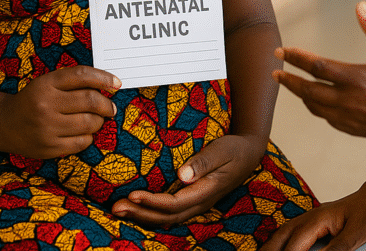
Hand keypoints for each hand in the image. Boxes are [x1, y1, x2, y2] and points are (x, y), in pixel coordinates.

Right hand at [0, 65, 119, 158]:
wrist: (3, 124)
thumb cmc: (33, 100)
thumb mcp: (47, 83)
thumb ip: (74, 81)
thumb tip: (110, 85)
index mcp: (45, 84)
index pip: (82, 75)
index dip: (104, 78)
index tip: (117, 84)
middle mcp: (45, 105)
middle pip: (91, 101)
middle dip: (106, 105)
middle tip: (110, 108)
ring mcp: (47, 128)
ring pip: (90, 123)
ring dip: (99, 121)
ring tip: (95, 119)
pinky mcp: (50, 148)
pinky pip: (82, 142)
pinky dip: (88, 136)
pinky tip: (82, 132)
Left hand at [111, 133, 267, 226]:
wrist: (249, 153)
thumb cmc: (235, 148)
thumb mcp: (222, 150)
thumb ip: (203, 162)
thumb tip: (182, 175)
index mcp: (207, 191)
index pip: (175, 204)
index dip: (153, 202)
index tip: (133, 195)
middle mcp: (200, 202)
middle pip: (167, 216)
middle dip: (141, 214)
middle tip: (116, 208)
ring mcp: (197, 203)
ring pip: (167, 217)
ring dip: (142, 216)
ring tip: (119, 209)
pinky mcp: (193, 198)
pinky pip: (170, 212)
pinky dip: (151, 213)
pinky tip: (137, 208)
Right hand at [260, 191, 365, 250]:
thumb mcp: (356, 233)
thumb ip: (338, 248)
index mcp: (316, 220)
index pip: (294, 246)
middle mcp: (306, 218)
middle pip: (280, 238)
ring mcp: (306, 219)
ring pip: (280, 234)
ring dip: (270, 248)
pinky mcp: (310, 223)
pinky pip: (287, 232)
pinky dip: (277, 242)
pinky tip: (275, 248)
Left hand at [273, 1, 365, 143]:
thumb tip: (361, 6)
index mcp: (356, 78)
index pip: (316, 66)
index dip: (295, 57)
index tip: (281, 51)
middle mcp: (347, 100)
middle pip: (306, 90)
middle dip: (288, 79)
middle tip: (274, 71)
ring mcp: (348, 118)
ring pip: (314, 106)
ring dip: (299, 94)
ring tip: (290, 84)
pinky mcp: (353, 129)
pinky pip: (326, 118)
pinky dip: (315, 108)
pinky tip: (315, 102)